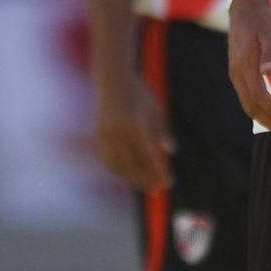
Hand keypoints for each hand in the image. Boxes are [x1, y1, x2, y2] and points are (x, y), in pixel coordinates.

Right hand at [89, 65, 172, 193]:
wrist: (112, 80)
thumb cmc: (139, 94)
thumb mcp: (155, 111)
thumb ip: (161, 132)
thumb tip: (171, 152)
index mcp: (134, 126)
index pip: (148, 156)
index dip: (159, 172)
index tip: (169, 184)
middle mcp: (118, 132)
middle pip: (132, 164)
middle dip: (145, 180)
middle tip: (156, 190)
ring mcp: (105, 135)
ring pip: (118, 164)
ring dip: (130, 177)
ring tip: (143, 184)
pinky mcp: (98, 135)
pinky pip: (108, 158)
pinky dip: (118, 168)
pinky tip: (128, 173)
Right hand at [226, 0, 270, 134]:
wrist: (245, 9)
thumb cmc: (262, 21)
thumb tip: (269, 72)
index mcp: (245, 66)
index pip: (260, 98)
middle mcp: (237, 74)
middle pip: (252, 107)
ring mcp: (236, 74)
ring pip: (249, 105)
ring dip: (266, 119)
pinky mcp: (238, 73)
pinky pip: (248, 97)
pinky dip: (260, 109)